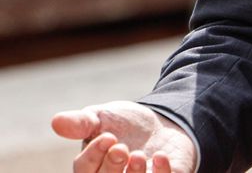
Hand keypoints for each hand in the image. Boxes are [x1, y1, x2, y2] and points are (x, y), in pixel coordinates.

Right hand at [51, 102, 196, 172]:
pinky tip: (160, 156)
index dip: (93, 156)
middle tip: (121, 147)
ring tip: (137, 154)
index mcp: (91, 169)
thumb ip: (82, 123)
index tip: (108, 136)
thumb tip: (57, 122)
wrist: (161, 123)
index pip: (84, 170)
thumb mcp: (102, 117)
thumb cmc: (123, 124)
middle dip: (111, 168)